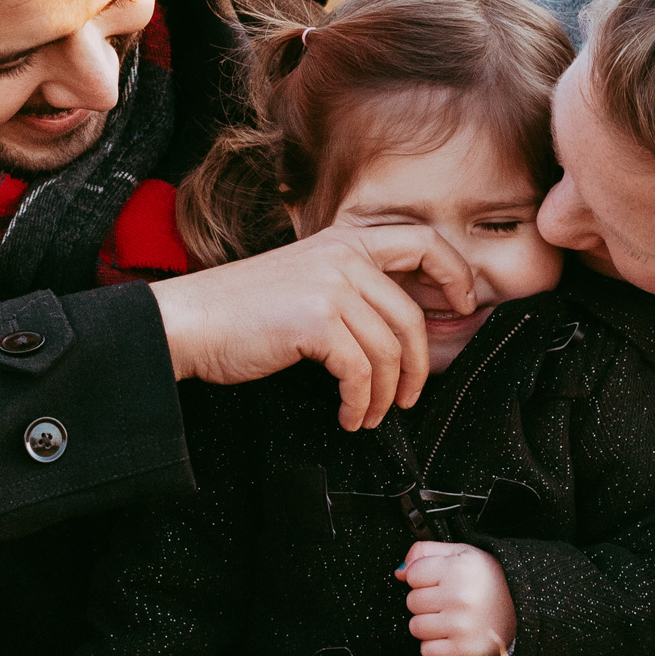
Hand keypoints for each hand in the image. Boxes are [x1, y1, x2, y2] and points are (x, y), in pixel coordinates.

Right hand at [148, 225, 475, 430]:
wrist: (191, 320)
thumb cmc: (242, 309)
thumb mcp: (307, 278)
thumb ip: (351, 285)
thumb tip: (401, 321)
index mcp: (345, 240)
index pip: (424, 242)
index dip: (455, 273)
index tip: (463, 304)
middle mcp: (343, 256)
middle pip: (412, 315)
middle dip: (419, 364)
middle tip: (411, 394)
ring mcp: (331, 286)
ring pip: (389, 350)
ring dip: (386, 394)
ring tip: (369, 414)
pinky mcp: (317, 321)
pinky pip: (362, 372)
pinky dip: (360, 403)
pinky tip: (349, 415)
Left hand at [396, 541, 517, 655]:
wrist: (522, 607)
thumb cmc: (489, 580)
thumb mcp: (461, 552)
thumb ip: (426, 552)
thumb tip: (400, 571)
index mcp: (458, 568)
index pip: (413, 574)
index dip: (423, 577)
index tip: (438, 580)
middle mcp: (460, 597)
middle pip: (412, 601)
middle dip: (426, 600)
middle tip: (447, 599)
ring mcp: (462, 626)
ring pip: (416, 627)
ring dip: (428, 624)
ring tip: (449, 617)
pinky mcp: (464, 651)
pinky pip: (427, 652)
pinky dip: (435, 646)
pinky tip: (450, 635)